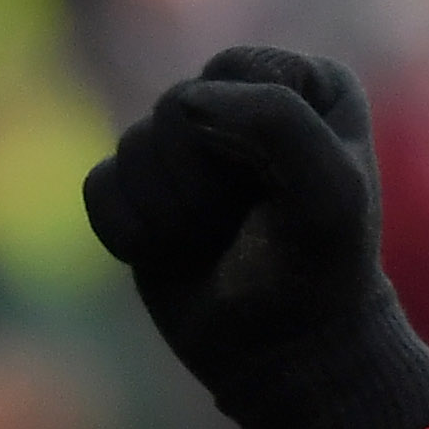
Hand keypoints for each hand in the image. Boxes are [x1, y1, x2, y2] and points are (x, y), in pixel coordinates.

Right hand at [83, 47, 428, 428]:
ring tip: (214, 242)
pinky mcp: (140, 190)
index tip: (278, 191)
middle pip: (175, 105)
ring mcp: (187, 146)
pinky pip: (99, 185)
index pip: (234, 72)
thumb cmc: (318, 271)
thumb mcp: (329, 193)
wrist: (286, 355)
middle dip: (202, 180)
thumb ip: (277, 122)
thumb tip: (186, 101)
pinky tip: (170, 255)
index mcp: (305, 84)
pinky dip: (131, 231)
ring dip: (172, 212)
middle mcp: (244, 101)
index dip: (244, 136)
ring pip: (132, 145)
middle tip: (243, 225)